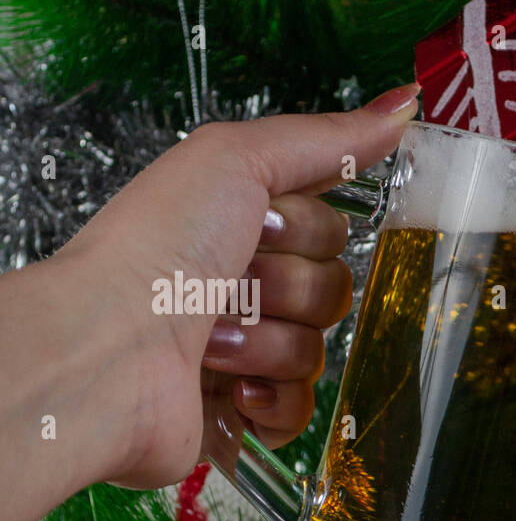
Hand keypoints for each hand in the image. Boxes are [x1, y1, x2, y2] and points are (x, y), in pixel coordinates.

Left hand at [0, 84, 418, 520]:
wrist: (109, 348)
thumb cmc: (156, 248)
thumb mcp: (237, 161)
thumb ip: (323, 139)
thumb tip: (401, 107)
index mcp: (239, 229)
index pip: (330, 231)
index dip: (309, 230)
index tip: (265, 224)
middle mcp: (240, 288)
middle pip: (332, 292)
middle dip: (289, 289)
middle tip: (233, 283)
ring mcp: (241, 353)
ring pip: (316, 352)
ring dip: (269, 343)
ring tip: (212, 338)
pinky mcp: (239, 413)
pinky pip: (301, 409)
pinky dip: (273, 401)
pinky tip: (233, 387)